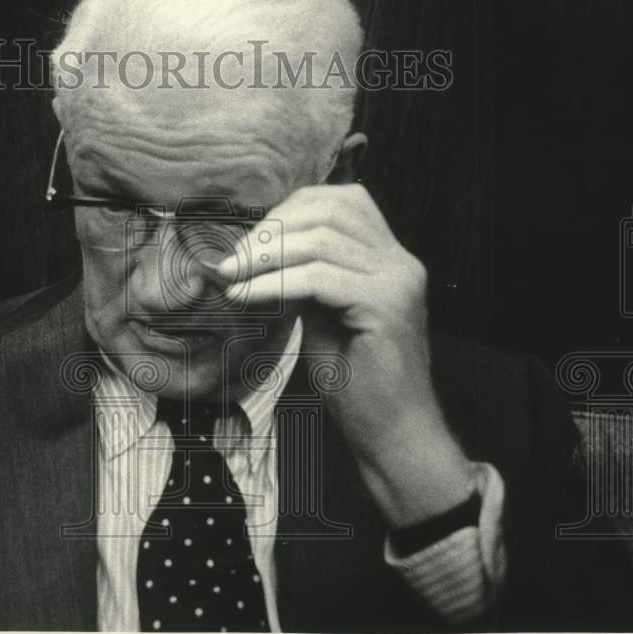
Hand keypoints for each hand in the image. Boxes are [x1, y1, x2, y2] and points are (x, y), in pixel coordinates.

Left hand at [216, 183, 474, 527]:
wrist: (393, 433)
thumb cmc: (359, 382)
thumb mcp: (327, 314)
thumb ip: (308, 276)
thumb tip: (261, 251)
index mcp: (391, 256)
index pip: (343, 200)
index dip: (291, 210)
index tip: (250, 241)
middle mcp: (401, 260)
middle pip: (330, 211)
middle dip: (273, 229)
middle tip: (233, 259)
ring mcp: (398, 280)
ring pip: (321, 242)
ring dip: (266, 256)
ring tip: (231, 275)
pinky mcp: (386, 305)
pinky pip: (318, 279)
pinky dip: (274, 283)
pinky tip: (246, 296)